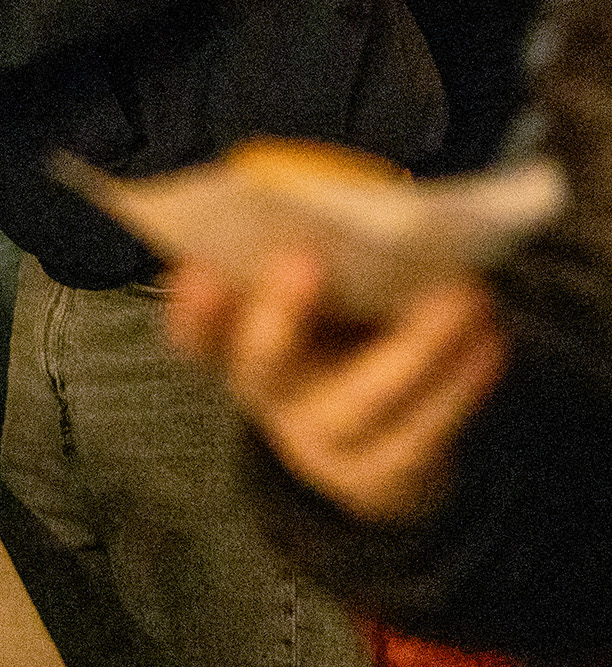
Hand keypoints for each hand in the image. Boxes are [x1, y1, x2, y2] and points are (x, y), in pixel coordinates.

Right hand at [164, 250, 507, 524]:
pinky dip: (459, 385)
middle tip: (303, 258)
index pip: (194, 333)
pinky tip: (487, 343)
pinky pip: (423, 430)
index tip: (198, 269)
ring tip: (461, 294)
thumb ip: (313, 266)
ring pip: (361, 398)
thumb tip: (346, 205)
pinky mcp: (386, 473)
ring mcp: (324, 443)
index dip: (191, 307)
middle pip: (260, 364)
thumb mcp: (315, 310)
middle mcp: (268, 397)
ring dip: (415, 346)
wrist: (377, 457)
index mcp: (235, 351)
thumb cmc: (341, 347)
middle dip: (277, 313)